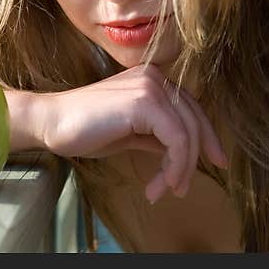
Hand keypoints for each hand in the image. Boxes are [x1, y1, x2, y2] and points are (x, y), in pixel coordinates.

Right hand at [39, 64, 227, 203]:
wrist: (53, 123)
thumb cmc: (87, 129)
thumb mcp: (132, 133)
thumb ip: (159, 135)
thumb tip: (183, 152)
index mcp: (153, 79)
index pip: (192, 109)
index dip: (207, 138)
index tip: (215, 163)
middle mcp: (155, 77)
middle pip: (194, 121)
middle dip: (192, 160)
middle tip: (179, 189)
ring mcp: (150, 86)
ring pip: (187, 133)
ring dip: (180, 169)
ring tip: (164, 191)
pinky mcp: (143, 101)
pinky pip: (176, 139)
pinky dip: (173, 166)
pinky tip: (158, 184)